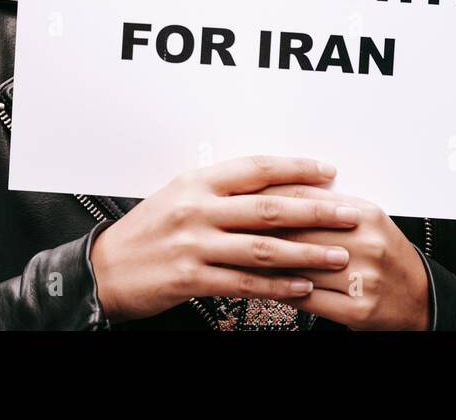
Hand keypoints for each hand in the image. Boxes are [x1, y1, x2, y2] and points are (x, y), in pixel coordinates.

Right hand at [89, 155, 364, 322]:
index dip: (297, 169)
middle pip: (269, 207)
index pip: (257, 168)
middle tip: (349, 214)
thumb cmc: (146, 231)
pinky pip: (244, 283)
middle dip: (316, 211)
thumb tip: (271, 183)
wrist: (105, 269)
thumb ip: (221, 190)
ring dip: (307, 252)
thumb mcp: (179, 196)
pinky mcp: (191, 278)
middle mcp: (198, 209)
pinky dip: (278, 286)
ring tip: (339, 255)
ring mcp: (194, 244)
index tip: (329, 172)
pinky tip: (303, 287)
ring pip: (263, 247)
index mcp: (198, 181)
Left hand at [250, 183, 431, 329]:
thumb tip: (276, 187)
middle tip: (224, 225)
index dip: (267, 198)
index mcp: (365, 213)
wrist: (419, 296)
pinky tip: (259, 284)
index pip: (305, 199)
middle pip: (297, 233)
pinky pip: (307, 298)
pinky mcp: (357, 309)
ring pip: (299, 267)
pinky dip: (280, 290)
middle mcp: (366, 243)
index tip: (236, 197)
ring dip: (262, 263)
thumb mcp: (364, 219)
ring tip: (233, 254)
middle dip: (255, 230)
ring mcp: (362, 278)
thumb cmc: (383, 253)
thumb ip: (326, 204)